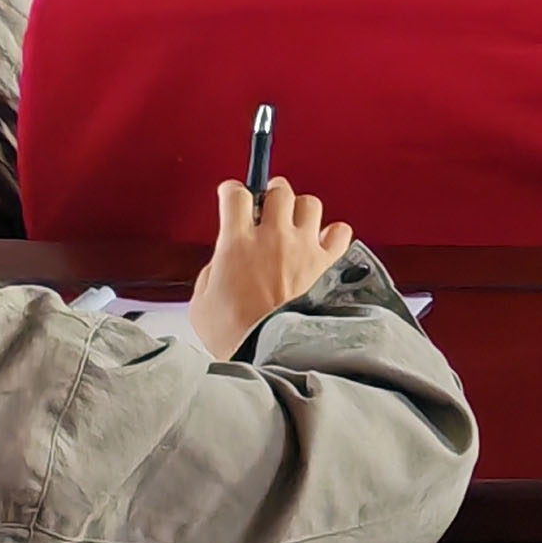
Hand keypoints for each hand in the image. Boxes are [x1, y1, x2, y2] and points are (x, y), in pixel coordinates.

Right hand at [188, 178, 350, 362]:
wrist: (271, 351)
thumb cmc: (234, 333)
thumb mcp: (201, 302)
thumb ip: (212, 272)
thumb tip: (223, 263)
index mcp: (236, 244)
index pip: (236, 196)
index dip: (232, 190)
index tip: (232, 193)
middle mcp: (273, 237)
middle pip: (279, 191)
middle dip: (272, 194)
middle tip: (268, 205)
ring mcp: (304, 247)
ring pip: (310, 203)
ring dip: (301, 210)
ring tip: (295, 223)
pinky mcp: (328, 262)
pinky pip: (340, 230)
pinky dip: (332, 233)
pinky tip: (323, 243)